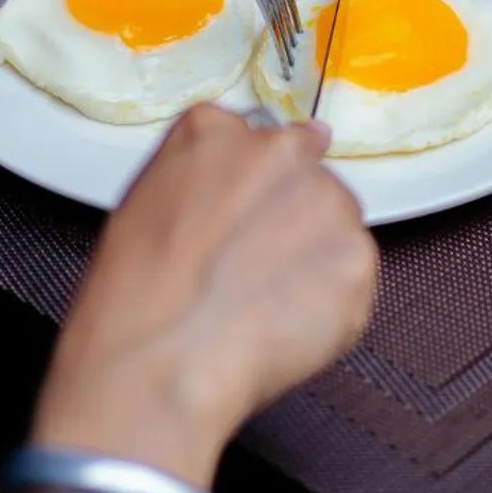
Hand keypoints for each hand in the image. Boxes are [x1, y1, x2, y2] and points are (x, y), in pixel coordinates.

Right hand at [28, 105, 377, 487]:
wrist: (160, 361)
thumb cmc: (134, 298)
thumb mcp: (142, 207)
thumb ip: (200, 179)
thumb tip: (234, 187)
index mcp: (214, 132)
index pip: (262, 140)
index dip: (258, 189)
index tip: (250, 218)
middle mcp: (278, 153)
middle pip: (308, 178)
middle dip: (292, 221)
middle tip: (255, 271)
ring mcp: (324, 202)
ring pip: (336, 228)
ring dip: (314, 261)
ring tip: (265, 305)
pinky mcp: (357, 259)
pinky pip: (354, 281)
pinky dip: (331, 307)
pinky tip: (284, 327)